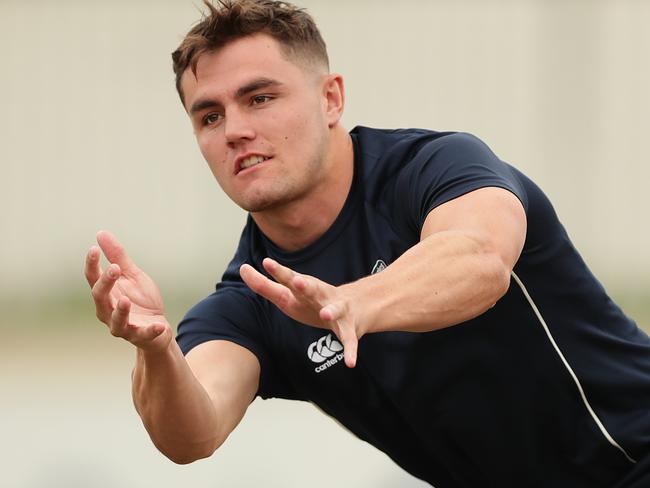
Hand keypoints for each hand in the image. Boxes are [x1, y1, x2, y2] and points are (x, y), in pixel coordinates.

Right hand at [84, 230, 171, 351]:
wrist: (157, 327)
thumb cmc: (140, 300)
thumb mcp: (132, 275)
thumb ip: (118, 257)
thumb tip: (101, 233)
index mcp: (106, 294)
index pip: (93, 279)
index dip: (91, 265)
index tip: (93, 249)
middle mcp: (108, 311)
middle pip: (100, 297)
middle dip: (106, 283)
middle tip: (115, 268)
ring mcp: (122, 326)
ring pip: (116, 321)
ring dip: (120, 311)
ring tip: (125, 300)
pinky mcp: (139, 336)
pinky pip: (143, 334)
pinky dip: (151, 330)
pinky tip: (160, 325)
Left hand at [239, 258, 361, 367]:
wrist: (355, 306)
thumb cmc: (313, 301)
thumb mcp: (289, 293)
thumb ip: (265, 284)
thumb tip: (243, 269)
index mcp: (304, 289)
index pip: (289, 278)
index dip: (278, 271)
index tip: (266, 262)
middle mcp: (321, 296)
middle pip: (313, 289)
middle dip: (306, 285)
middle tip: (299, 282)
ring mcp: (337, 310)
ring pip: (334, 310)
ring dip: (330, 311)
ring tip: (325, 315)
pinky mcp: (348, 328)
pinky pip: (350, 340)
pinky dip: (350, 351)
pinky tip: (350, 363)